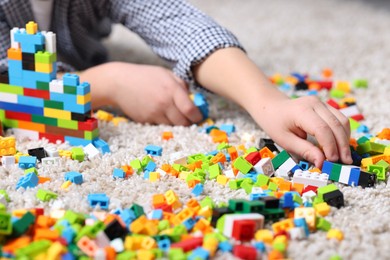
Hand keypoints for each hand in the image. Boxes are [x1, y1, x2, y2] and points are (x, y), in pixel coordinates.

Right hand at [81, 62, 202, 124]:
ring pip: (172, 126)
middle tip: (189, 119)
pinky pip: (160, 125)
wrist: (119, 82)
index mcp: (172, 89)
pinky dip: (164, 122)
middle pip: (183, 122)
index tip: (199, 116)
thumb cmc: (144, 76)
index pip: (190, 110)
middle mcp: (164, 103)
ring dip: (176, 123)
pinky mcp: (146, 120)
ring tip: (174, 115)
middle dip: (188, 122)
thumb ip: (180, 85)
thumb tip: (192, 98)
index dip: (197, 116)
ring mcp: (154, 113)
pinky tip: (161, 114)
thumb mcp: (165, 74)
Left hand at [254, 94, 351, 167]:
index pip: (322, 129)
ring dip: (345, 139)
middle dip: (342, 145)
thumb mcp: (285, 140)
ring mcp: (321, 103)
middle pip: (336, 124)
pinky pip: (339, 119)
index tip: (332, 161)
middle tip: (344, 162)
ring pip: (342, 121)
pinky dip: (342, 133)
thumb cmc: (276, 124)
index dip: (330, 146)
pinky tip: (340, 146)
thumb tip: (321, 162)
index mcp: (302, 111)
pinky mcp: (325, 106)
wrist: (272, 107)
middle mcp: (315, 104)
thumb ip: (304, 151)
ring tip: (343, 156)